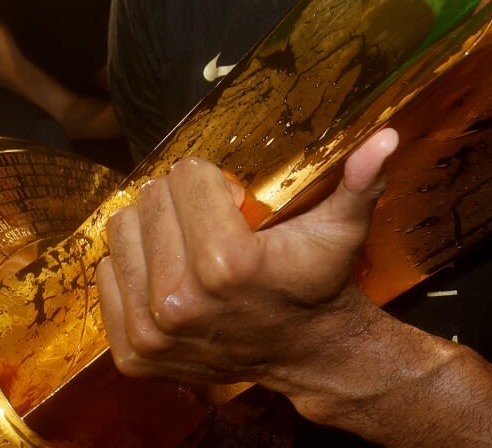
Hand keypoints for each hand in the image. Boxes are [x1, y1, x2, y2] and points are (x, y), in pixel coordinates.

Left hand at [98, 130, 399, 387]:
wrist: (307, 353)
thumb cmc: (317, 282)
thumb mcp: (342, 228)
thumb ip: (360, 179)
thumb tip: (386, 138)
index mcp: (227, 264)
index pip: (185, 178)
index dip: (214, 180)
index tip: (236, 201)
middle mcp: (181, 301)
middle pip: (149, 202)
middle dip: (181, 200)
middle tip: (212, 221)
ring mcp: (153, 331)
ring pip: (121, 234)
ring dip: (154, 230)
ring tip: (190, 245)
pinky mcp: (134, 352)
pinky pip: (106, 276)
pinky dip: (134, 269)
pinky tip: (172, 276)